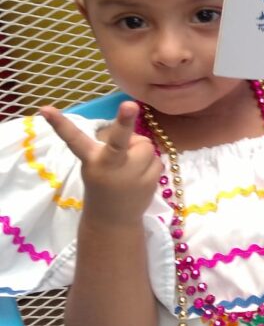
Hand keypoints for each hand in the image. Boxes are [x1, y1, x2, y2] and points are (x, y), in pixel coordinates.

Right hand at [39, 102, 161, 228]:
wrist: (112, 221)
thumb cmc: (103, 184)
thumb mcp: (98, 165)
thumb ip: (112, 146)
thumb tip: (131, 133)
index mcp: (92, 160)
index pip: (74, 139)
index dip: (60, 124)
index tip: (45, 109)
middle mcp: (110, 165)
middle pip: (120, 139)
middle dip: (125, 120)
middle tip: (129, 104)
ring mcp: (132, 174)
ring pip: (145, 145)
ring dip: (141, 153)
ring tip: (130, 169)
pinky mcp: (150, 181)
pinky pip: (156, 160)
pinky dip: (151, 165)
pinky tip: (140, 179)